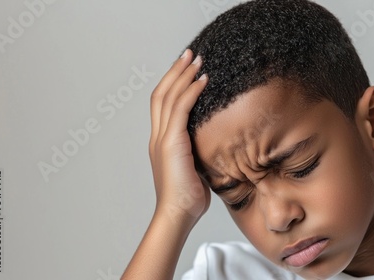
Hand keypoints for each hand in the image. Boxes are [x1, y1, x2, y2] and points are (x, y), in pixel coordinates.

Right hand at [149, 49, 209, 221]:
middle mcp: (158, 136)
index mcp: (161, 142)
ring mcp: (162, 139)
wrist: (177, 214)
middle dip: (176, 71)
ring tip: (196, 59)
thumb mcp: (194, 168)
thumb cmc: (187, 198)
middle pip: (161, 94)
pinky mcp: (171, 143)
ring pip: (168, 96)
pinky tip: (202, 81)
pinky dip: (191, 92)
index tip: (186, 70)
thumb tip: (215, 145)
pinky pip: (180, 109)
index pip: (163, 105)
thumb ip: (198, 152)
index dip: (173, 84)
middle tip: (189, 54)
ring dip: (183, 75)